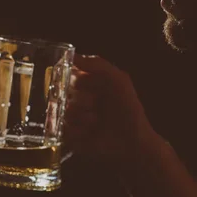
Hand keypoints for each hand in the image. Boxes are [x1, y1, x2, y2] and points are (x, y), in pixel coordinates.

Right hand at [64, 54, 156, 168]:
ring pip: (65, 111)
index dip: (77, 79)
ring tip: (97, 121)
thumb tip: (73, 56)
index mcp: (89, 85)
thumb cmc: (127, 108)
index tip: (84, 85)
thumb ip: (98, 64)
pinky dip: (79, 130)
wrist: (132, 140)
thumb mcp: (118, 80)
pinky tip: (91, 133)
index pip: (70, 75)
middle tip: (96, 105)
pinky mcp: (71, 136)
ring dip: (83, 116)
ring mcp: (74, 119)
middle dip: (83, 99)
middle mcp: (79, 99)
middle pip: (65, 93)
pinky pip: (64, 129)